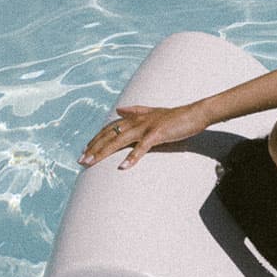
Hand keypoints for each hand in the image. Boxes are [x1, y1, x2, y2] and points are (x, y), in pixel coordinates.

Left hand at [78, 104, 209, 169]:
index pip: (109, 129)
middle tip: (81, 161)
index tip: (84, 150)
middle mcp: (136, 121)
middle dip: (93, 148)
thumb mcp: (152, 112)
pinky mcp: (157, 134)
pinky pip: (142, 147)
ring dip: (103, 152)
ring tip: (91, 162)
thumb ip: (135, 111)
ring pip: (119, 140)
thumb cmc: (175, 117)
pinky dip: (132, 157)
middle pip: (109, 135)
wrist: (195, 114)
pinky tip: (122, 167)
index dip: (96, 139)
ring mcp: (145, 127)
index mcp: (134, 118)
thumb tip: (119, 110)